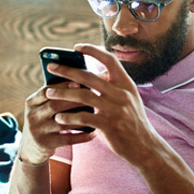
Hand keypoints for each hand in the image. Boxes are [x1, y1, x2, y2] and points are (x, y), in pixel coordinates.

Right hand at [19, 81, 95, 164]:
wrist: (31, 149)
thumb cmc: (45, 121)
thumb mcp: (42, 107)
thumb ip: (55, 96)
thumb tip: (81, 82)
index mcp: (31, 103)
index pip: (46, 91)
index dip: (62, 86)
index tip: (79, 82)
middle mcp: (32, 116)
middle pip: (54, 105)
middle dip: (74, 100)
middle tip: (92, 97)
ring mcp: (37, 131)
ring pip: (62, 122)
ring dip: (81, 117)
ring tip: (96, 113)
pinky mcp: (45, 144)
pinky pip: (67, 139)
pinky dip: (82, 136)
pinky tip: (94, 133)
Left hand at [46, 44, 162, 166]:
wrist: (145, 146)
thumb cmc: (132, 121)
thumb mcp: (129, 99)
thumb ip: (113, 86)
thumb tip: (88, 74)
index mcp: (127, 84)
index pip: (110, 59)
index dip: (93, 50)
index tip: (76, 47)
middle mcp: (122, 93)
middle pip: (89, 76)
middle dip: (67, 70)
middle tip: (51, 66)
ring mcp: (116, 109)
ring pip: (83, 95)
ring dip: (62, 93)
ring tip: (49, 92)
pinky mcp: (109, 125)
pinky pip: (84, 117)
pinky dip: (69, 117)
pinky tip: (59, 118)